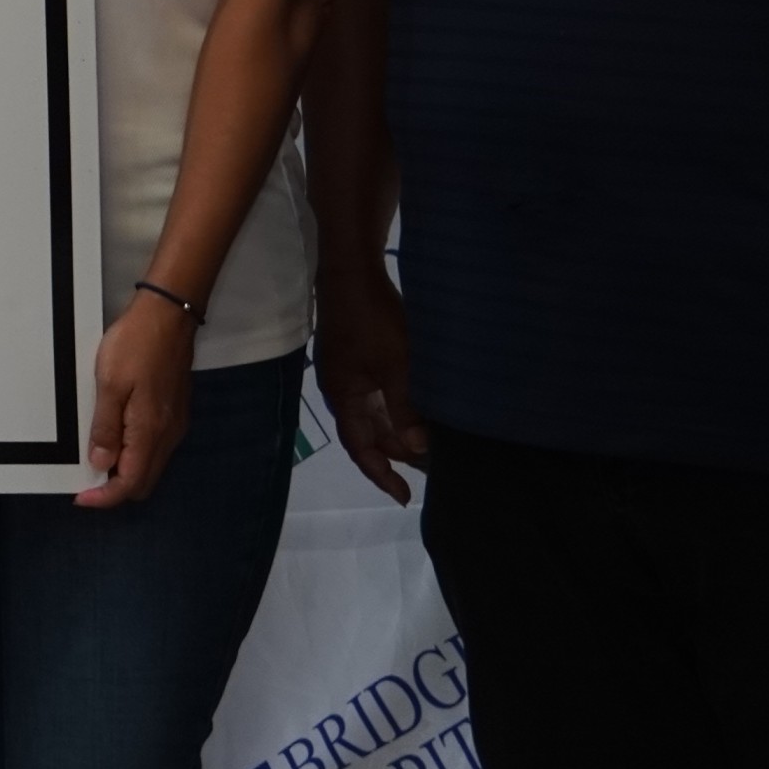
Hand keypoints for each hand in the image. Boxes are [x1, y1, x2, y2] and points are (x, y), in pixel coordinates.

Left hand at [78, 291, 196, 507]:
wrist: (168, 317)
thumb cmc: (136, 345)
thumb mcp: (109, 384)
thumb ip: (106, 427)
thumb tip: (100, 464)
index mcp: (151, 432)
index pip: (130, 483)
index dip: (105, 497)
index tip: (81, 497)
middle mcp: (168, 435)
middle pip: (143, 481)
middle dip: (115, 489)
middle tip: (85, 481)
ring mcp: (174, 424)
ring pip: (150, 466)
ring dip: (125, 471)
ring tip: (95, 459)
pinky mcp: (174, 412)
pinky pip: (155, 447)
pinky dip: (135, 453)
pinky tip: (115, 439)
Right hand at [314, 269, 430, 504]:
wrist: (351, 272)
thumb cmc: (372, 320)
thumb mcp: (394, 366)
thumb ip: (405, 409)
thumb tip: (418, 450)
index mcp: (342, 397)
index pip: (359, 448)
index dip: (381, 474)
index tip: (404, 497)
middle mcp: (340, 390)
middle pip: (366, 433)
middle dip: (394, 453)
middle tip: (429, 469)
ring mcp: (346, 371)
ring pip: (371, 414)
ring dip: (396, 431)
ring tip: (427, 444)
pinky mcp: (355, 355)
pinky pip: (374, 395)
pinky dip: (394, 409)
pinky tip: (415, 408)